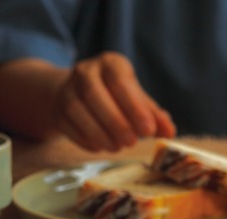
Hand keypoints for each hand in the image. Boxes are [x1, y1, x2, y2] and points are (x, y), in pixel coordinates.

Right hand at [53, 52, 175, 150]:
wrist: (78, 94)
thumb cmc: (117, 98)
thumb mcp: (137, 100)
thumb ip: (154, 116)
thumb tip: (169, 132)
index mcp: (111, 64)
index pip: (121, 83)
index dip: (135, 108)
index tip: (148, 130)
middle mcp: (86, 71)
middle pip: (95, 95)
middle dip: (116, 122)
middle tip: (132, 142)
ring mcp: (67, 89)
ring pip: (78, 110)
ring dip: (100, 133)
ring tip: (118, 147)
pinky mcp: (57, 109)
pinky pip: (68, 125)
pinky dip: (86, 139)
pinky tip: (101, 147)